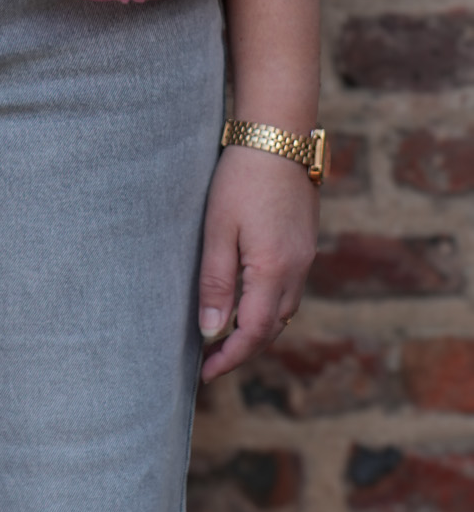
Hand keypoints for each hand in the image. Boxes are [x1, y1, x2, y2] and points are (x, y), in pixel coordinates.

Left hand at [197, 145, 317, 380]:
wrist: (278, 137)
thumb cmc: (241, 179)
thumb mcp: (218, 230)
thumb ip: (216, 282)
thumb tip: (212, 330)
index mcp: (273, 270)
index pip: (254, 331)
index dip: (230, 357)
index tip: (205, 374)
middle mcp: (297, 270)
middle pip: (273, 328)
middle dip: (242, 350)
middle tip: (210, 362)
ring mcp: (305, 257)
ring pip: (284, 311)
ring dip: (257, 330)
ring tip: (224, 338)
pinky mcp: (304, 245)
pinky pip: (289, 290)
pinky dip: (269, 307)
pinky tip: (247, 303)